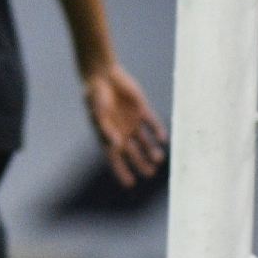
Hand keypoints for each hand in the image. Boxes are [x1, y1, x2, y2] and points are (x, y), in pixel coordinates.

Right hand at [83, 62, 166, 186]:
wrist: (102, 73)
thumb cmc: (94, 93)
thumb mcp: (97, 111)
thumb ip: (105, 127)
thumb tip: (115, 144)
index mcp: (107, 134)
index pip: (115, 158)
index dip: (122, 171)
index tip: (130, 183)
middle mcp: (120, 130)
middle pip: (133, 153)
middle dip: (141, 163)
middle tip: (150, 173)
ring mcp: (131, 120)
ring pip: (144, 141)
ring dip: (151, 150)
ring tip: (158, 159)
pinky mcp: (141, 109)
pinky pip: (151, 123)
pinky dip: (157, 131)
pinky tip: (163, 139)